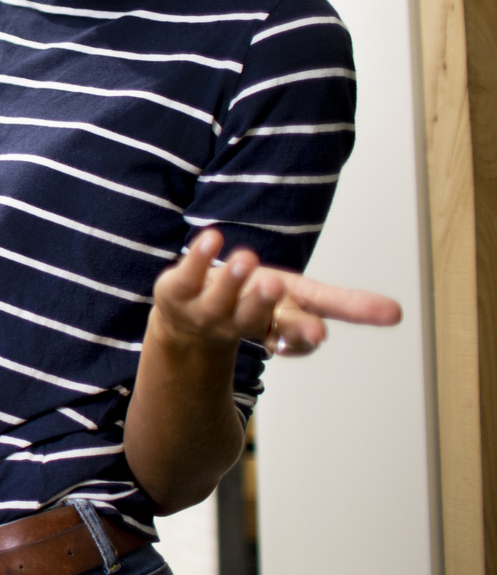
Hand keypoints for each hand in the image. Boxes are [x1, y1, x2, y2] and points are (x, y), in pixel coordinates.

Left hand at [153, 227, 402, 356]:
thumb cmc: (253, 304)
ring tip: (246, 258)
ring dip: (233, 279)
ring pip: (220, 298)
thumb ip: (343, 306)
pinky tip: (211, 238)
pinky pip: (188, 274)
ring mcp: (206, 309)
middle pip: (252, 316)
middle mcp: (239, 321)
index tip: (318, 335)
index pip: (294, 335)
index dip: (303, 336)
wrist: (188, 321)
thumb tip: (397, 314)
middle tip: (273, 285)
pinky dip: (199, 256)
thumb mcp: (300, 303)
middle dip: (263, 303)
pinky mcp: (176, 292)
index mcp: (275, 326)